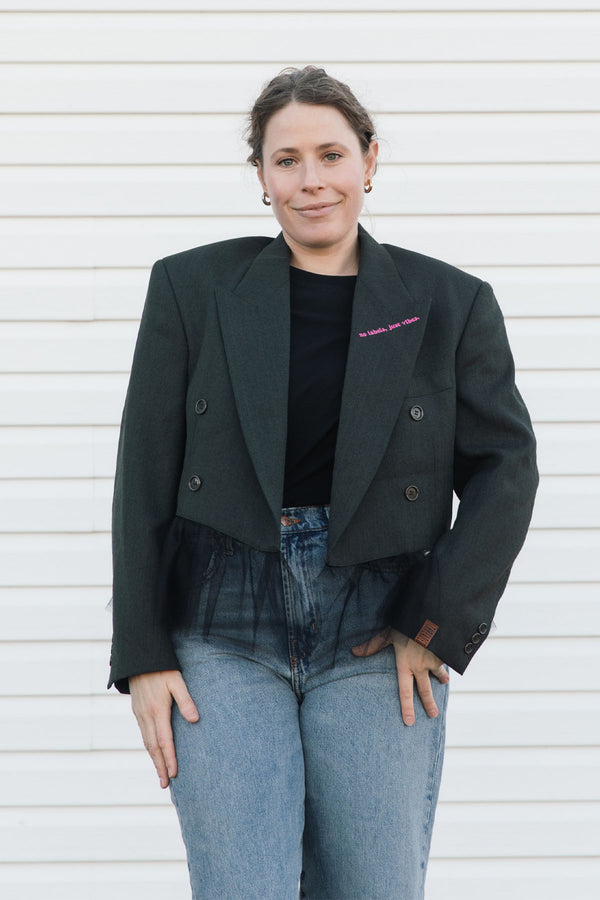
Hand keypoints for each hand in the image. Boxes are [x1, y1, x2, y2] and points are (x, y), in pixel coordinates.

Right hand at [129, 669, 198, 787]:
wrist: (138, 656)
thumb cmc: (162, 667)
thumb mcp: (177, 680)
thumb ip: (186, 700)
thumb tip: (195, 720)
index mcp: (158, 710)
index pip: (164, 741)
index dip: (170, 758)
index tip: (173, 774)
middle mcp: (146, 716)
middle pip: (153, 747)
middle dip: (159, 766)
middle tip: (164, 784)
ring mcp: (140, 714)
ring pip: (146, 742)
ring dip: (153, 759)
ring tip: (160, 774)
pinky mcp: (137, 710)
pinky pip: (143, 734)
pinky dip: (148, 747)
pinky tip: (153, 751)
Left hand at [352, 627, 448, 725]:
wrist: (432, 615)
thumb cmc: (407, 623)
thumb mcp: (388, 633)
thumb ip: (373, 645)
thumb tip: (354, 652)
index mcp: (405, 664)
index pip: (405, 691)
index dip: (407, 707)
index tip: (409, 722)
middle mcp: (420, 666)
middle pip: (425, 690)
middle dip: (429, 704)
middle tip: (433, 715)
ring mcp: (435, 661)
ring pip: (439, 675)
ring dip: (441, 679)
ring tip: (443, 682)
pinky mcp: (447, 654)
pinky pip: (446, 660)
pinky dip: (446, 661)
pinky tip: (448, 659)